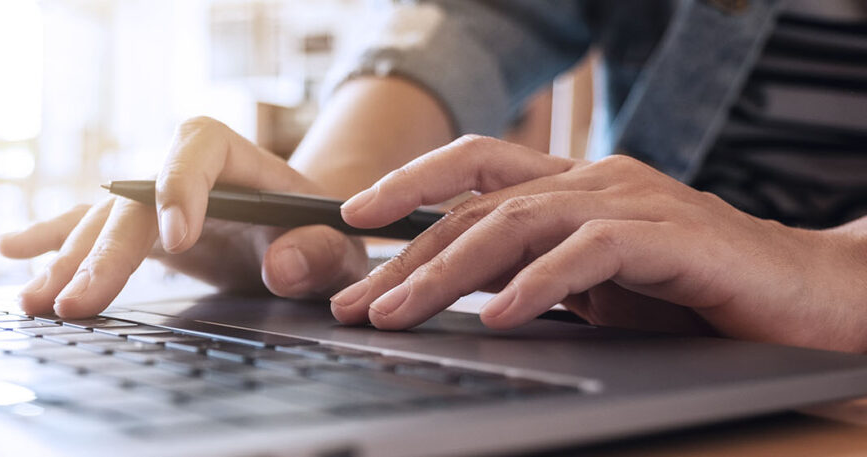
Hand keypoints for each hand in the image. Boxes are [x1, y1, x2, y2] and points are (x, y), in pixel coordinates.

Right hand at [0, 117, 367, 317]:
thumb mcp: (337, 246)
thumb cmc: (319, 232)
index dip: (182, 188)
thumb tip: (283, 266)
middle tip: (79, 303)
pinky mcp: (136, 227)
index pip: (197, 149)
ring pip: (100, 222)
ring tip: (35, 302)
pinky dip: (50, 241)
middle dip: (103, 253)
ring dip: (65, 263)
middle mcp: (179, 170)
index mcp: (233, 157)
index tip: (179, 241)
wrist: (303, 232)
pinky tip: (10, 250)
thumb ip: (320, 253)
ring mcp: (150, 198)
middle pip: (132, 199)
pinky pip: (86, 228)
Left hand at [330, 135, 866, 351]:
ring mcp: (633, 203)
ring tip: (402, 311)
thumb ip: (535, 272)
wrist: (806, 296)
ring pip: (518, 224)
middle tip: (358, 300)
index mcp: (573, 185)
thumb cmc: (694, 292)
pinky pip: (588, 254)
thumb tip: (460, 293)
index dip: (410, 185)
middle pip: (479, 207)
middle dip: (409, 256)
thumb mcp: (595, 282)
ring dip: (450, 273)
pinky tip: (498, 316)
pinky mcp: (670, 238)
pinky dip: (537, 284)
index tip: (353, 218)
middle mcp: (595, 181)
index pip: (475, 169)